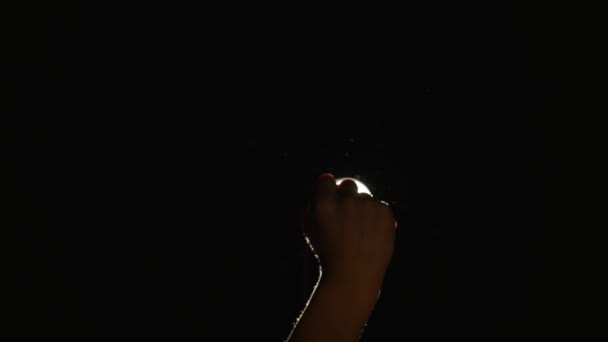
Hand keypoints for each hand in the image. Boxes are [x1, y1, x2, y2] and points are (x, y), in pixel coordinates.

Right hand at [303, 173, 396, 289]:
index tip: (331, 191)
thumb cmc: (328, 259)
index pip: (326, 181)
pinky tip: (374, 232)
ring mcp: (367, 206)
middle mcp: (346, 201)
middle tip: (349, 208)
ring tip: (362, 231)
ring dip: (364, 208)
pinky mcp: (384, 212)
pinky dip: (378, 216)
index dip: (328, 185)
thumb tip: (320, 196)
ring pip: (367, 199)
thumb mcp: (312, 234)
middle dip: (348, 193)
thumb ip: (315, 211)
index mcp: (325, 204)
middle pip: (349, 185)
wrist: (353, 278)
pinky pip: (381, 207)